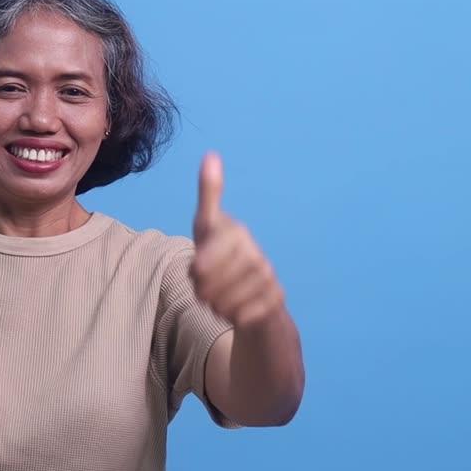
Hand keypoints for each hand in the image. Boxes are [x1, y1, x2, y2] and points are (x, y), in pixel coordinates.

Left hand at [190, 152, 285, 329]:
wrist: (253, 296)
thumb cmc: (222, 256)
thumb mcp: (207, 227)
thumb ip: (209, 195)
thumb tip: (212, 154)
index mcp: (236, 232)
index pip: (218, 243)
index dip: (204, 262)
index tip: (193, 272)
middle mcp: (256, 252)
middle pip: (217, 276)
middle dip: (203, 287)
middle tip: (201, 290)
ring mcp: (268, 276)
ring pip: (229, 297)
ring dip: (216, 303)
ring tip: (216, 299)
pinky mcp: (276, 299)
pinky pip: (245, 314)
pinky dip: (233, 316)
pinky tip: (233, 310)